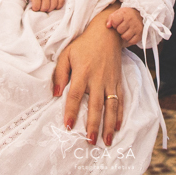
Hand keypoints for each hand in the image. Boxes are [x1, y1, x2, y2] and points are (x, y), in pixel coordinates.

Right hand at [26, 0, 64, 11]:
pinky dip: (35, 9)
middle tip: (44, 7)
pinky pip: (37, 7)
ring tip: (39, 6)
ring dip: (41, 9)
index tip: (53, 7)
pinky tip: (34, 6)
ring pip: (45, 8)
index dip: (57, 7)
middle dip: (48, 9)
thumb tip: (56, 6)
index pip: (61, 2)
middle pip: (52, 7)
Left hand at [52, 4, 123, 146]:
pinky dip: (120, 114)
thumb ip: (59, 74)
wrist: (107, 33)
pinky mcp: (118, 81)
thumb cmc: (83, 45)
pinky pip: (120, 100)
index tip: (68, 127)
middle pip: (95, 105)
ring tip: (106, 141)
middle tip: (90, 141)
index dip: (71, 111)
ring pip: (111, 106)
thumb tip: (55, 94)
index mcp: (82, 72)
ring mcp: (110, 81)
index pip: (75, 95)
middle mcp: (98, 78)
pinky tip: (118, 127)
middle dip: (93, 124)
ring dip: (109, 125)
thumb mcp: (67, 54)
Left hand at [106, 7, 142, 45]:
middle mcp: (131, 20)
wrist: (140, 14)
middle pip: (119, 30)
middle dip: (119, 30)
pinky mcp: (140, 34)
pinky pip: (131, 41)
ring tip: (126, 31)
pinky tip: (130, 35)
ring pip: (125, 37)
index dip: (114, 24)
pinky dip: (129, 40)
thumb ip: (111, 18)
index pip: (114, 22)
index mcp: (124, 13)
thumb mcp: (118, 13)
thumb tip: (108, 26)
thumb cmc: (126, 15)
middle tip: (122, 27)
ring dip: (124, 35)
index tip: (117, 23)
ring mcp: (136, 27)